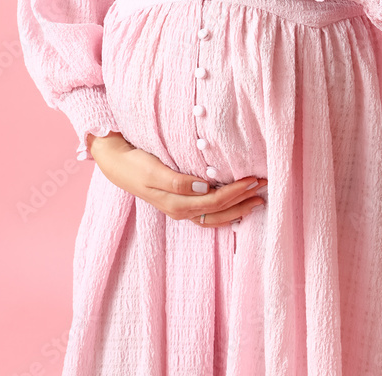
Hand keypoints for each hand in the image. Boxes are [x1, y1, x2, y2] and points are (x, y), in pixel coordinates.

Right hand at [88, 132, 266, 227]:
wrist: (117, 164)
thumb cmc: (136, 164)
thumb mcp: (153, 169)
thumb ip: (177, 181)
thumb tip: (204, 188)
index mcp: (176, 203)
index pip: (214, 201)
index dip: (236, 192)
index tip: (253, 179)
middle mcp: (181, 211)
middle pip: (219, 211)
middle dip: (243, 200)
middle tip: (264, 186)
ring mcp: (180, 210)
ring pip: (215, 217)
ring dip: (238, 208)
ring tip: (257, 199)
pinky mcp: (180, 204)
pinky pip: (207, 216)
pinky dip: (225, 214)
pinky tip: (237, 209)